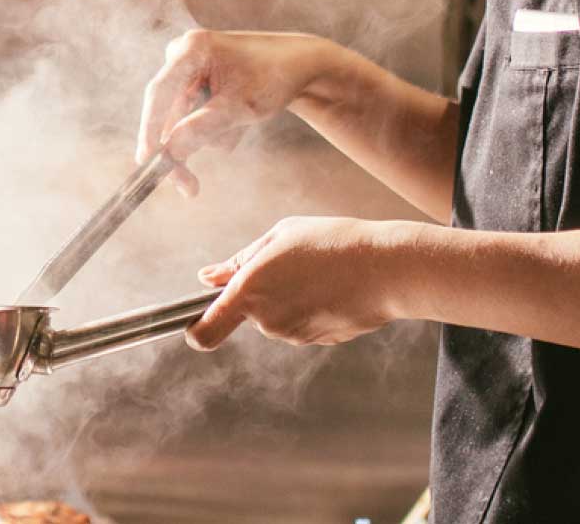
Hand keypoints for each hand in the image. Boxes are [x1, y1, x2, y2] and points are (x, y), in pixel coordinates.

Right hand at [135, 30, 337, 193]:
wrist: (298, 66)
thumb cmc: (273, 78)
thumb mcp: (242, 108)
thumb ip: (203, 128)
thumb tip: (169, 150)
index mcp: (191, 49)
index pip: (158, 93)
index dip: (149, 130)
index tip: (146, 162)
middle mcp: (183, 55)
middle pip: (167, 113)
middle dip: (188, 144)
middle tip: (190, 188)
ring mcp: (187, 69)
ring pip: (182, 121)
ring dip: (210, 135)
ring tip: (241, 125)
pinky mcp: (195, 83)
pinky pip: (192, 118)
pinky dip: (214, 128)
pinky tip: (239, 118)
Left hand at [186, 216, 404, 349]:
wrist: (386, 269)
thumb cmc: (332, 242)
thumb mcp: (280, 237)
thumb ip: (239, 261)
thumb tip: (207, 278)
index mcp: (250, 291)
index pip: (205, 333)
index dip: (195, 332)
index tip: (193, 325)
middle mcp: (268, 320)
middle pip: (249, 314)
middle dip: (262, 294)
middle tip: (292, 263)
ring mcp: (294, 335)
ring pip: (277, 318)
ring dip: (289, 298)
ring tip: (318, 271)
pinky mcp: (319, 341)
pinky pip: (302, 324)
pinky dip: (310, 308)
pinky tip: (332, 286)